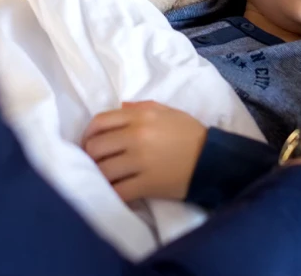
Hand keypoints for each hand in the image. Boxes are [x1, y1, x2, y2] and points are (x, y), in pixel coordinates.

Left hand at [82, 101, 206, 201]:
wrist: (212, 159)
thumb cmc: (189, 133)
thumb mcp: (167, 111)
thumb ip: (141, 107)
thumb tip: (119, 107)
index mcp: (141, 116)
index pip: (100, 121)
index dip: (88, 133)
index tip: (89, 142)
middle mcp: (137, 136)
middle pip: (96, 146)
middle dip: (90, 156)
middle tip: (94, 162)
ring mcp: (141, 161)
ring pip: (103, 170)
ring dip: (98, 176)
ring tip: (102, 178)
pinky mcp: (147, 184)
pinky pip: (118, 191)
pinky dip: (111, 193)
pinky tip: (113, 192)